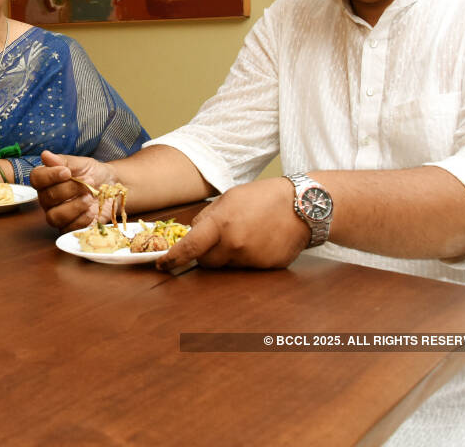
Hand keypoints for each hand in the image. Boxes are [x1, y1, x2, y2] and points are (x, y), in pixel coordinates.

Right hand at [30, 150, 117, 231]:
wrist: (111, 188)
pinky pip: (68, 229)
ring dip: (75, 206)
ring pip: (54, 217)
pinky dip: (82, 219)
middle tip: (88, 182)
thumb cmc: (93, 174)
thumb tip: (45, 156)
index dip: (50, 176)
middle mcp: (48, 199)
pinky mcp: (69, 228)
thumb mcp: (81, 163)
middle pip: (47, 198)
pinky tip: (92, 210)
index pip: (36, 179)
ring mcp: (57, 215)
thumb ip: (63, 161)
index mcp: (47, 180)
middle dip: (70, 189)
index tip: (67, 172)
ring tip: (90, 197)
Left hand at [156, 177, 307, 270]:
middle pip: (207, 262)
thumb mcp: (229, 198)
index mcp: (221, 224)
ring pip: (227, 266)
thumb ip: (207, 218)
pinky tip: (260, 240)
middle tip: (219, 238)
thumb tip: (191, 234)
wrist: (302, 206)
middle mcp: (234, 245)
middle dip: (206, 254)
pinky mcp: (266, 268)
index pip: (189, 248)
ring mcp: (251, 259)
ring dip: (228, 255)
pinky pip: (247, 268)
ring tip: (247, 233)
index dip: (173, 258)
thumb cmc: (263, 197)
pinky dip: (247, 257)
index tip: (162, 264)